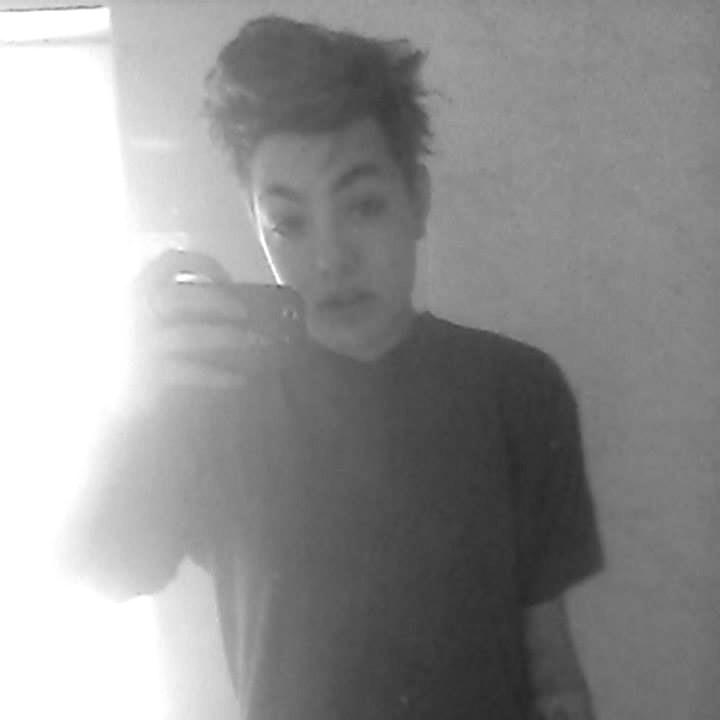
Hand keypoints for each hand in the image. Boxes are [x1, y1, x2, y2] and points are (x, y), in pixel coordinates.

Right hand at [127, 248, 258, 411]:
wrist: (97, 394)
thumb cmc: (128, 349)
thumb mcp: (141, 315)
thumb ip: (170, 302)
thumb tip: (228, 302)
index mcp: (135, 289)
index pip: (170, 262)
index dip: (203, 264)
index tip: (225, 278)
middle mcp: (137, 312)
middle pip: (187, 296)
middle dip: (222, 302)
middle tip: (245, 312)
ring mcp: (143, 344)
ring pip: (193, 335)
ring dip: (231, 337)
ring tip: (258, 342)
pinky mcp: (150, 374)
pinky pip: (192, 372)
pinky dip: (219, 375)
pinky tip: (238, 379)